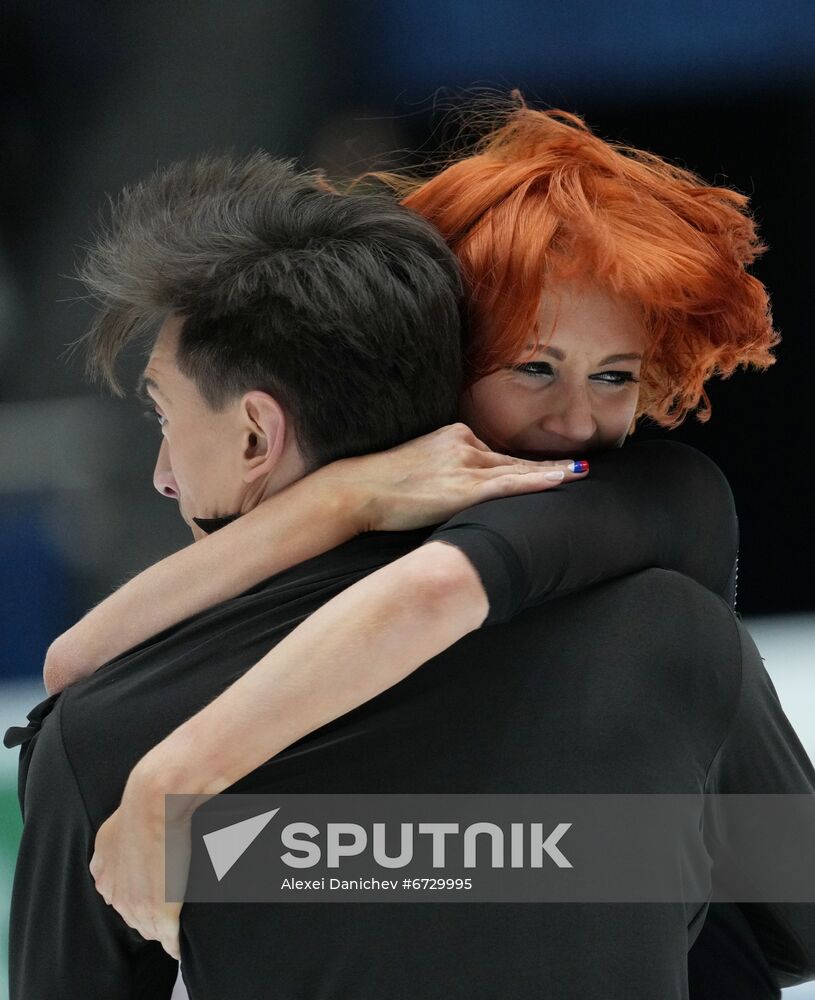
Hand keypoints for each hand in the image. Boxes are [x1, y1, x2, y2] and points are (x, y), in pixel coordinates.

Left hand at [89, 766, 195, 960]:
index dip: (140, 895)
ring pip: (150, 930)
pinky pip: (169, 940)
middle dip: (150, 914)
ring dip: (164, 928)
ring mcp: (137, 906)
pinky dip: (176, 943)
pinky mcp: (160, 912)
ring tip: (179, 920)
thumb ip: (116, 844)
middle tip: (171, 901)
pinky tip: (182, 941)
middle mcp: (115, 894)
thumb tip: (127, 844)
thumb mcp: (115, 826)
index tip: (156, 888)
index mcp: (104, 874)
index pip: (120, 899)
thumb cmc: (146, 803)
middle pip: (134, 917)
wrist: (157, 801)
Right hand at [317, 422, 588, 531]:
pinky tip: (560, 480)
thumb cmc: (381, 484)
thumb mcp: (418, 466)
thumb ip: (444, 470)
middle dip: (548, 467)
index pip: (497, 454)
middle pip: (513, 460)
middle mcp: (463, 445)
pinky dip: (536, 482)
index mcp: (453, 436)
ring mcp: (463, 466)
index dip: (527, 464)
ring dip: (553, 474)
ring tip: (582, 475)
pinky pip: (507, 485)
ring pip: (516, 470)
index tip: (554, 468)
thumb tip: (455, 486)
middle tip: (584, 468)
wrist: (356, 489)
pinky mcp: (461, 489)